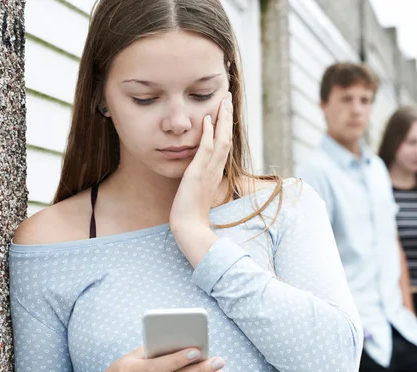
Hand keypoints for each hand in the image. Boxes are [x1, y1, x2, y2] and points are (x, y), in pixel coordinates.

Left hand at [170, 93, 232, 265]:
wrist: (189, 228)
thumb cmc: (191, 215)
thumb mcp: (196, 193)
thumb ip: (199, 181)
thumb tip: (197, 175)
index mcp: (215, 173)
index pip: (224, 145)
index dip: (225, 128)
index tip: (224, 112)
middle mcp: (215, 170)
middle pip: (226, 138)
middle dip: (227, 118)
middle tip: (227, 99)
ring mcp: (208, 171)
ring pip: (221, 140)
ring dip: (222, 120)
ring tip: (222, 102)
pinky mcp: (197, 174)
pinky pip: (206, 150)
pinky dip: (208, 134)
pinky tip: (207, 120)